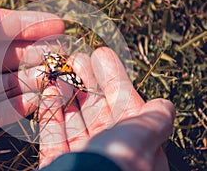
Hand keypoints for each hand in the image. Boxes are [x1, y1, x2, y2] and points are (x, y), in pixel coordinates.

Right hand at [38, 47, 174, 170]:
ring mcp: (81, 159)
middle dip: (87, 81)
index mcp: (132, 144)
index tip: (101, 55)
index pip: (124, 103)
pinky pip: (54, 136)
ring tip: (61, 70)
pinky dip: (51, 115)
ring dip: (68, 94)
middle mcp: (108, 151)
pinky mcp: (58, 165)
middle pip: (96, 109)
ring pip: (74, 120)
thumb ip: (153, 120)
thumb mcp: (140, 138)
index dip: (114, 78)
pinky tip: (49, 93)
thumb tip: (165, 104)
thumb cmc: (115, 165)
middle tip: (76, 58)